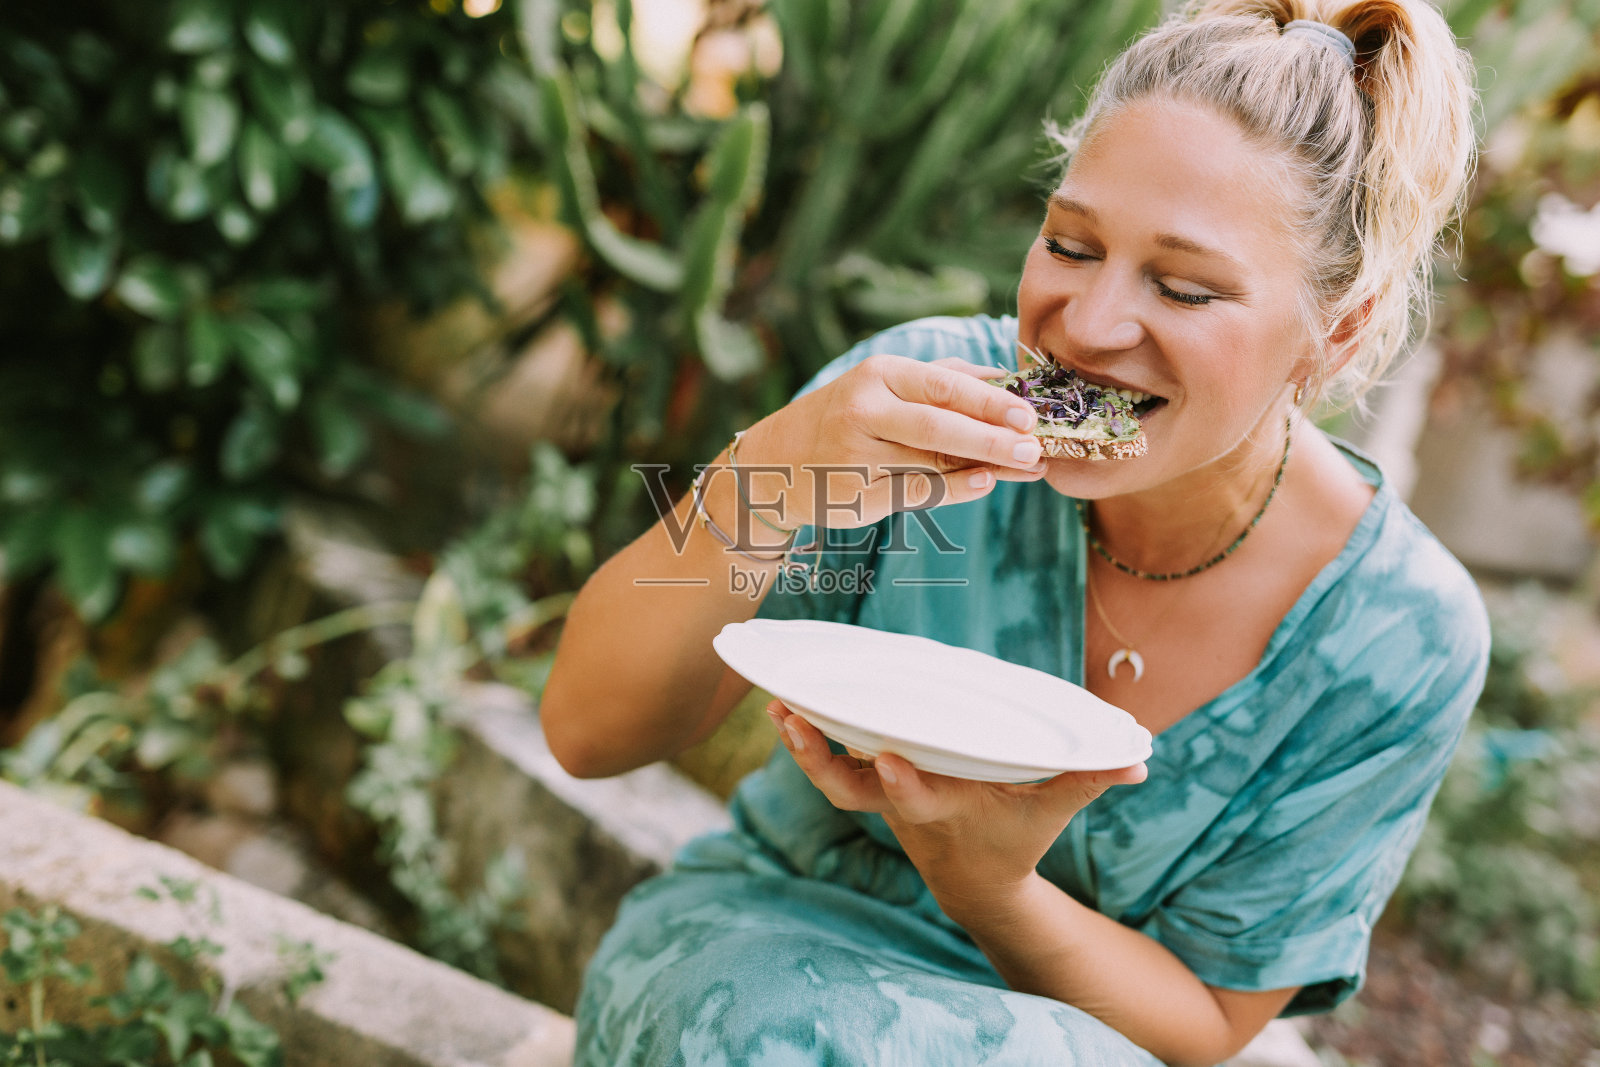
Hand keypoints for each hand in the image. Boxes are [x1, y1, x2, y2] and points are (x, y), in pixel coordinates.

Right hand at [735, 355, 1047, 530]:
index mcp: (878, 375)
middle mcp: (864, 411)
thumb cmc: (846, 416)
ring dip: (986, 466)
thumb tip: (1007, 379)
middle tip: (1035, 447)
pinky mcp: (857, 495)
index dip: (990, 401)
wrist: (776, 463)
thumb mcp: (884, 384)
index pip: (943, 385)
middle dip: (993, 438)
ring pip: (933, 463)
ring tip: (1027, 468)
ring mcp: (857, 456)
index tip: (1029, 413)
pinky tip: (985, 483)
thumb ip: (943, 378)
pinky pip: (918, 493)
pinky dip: (957, 489)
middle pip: (939, 425)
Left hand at [768, 699, 1146, 923]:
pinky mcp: (865, 774)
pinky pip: (827, 754)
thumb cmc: (1014, 832)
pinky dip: (804, 732)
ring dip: (799, 745)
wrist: (971, 874)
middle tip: (795, 725)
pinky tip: (781, 698)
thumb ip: (1088, 780)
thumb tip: (1139, 760)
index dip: (899, 783)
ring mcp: (877, 790)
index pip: (914, 798)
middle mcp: (900, 800)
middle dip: (821, 764)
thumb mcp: (1051, 807)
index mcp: (942, 807)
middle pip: (849, 791)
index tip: (887, 759)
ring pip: (829, 774)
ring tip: (776, 705)